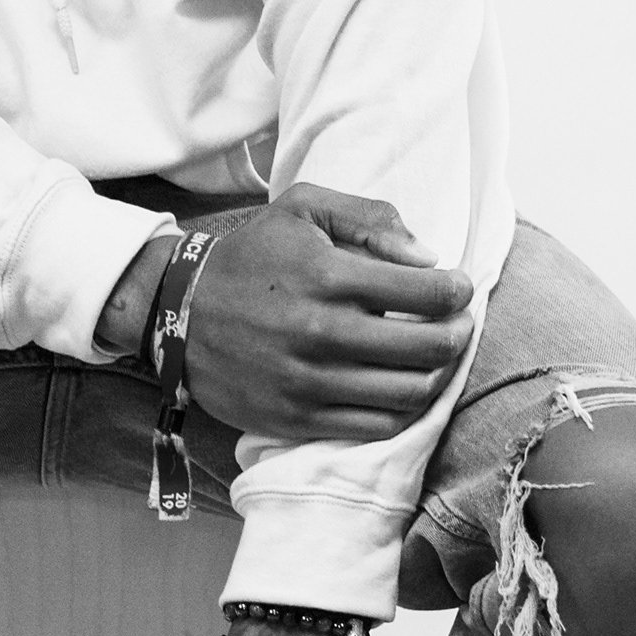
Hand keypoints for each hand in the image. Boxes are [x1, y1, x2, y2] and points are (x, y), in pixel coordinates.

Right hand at [185, 183, 473, 448]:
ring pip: (411, 393)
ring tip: (433, 357)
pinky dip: (403, 409)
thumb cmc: (251, 257)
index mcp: (328, 276)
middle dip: (458, 334)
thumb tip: (427, 257)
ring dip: (438, 375)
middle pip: (430, 349)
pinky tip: (400, 386)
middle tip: (457, 324)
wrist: (177, 312)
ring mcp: (309, 382)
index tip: (457, 288)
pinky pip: (376, 426)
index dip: (458, 290)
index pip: (428, 292)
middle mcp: (322, 333)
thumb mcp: (301, 209)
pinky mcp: (297, 419)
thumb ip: (369, 219)